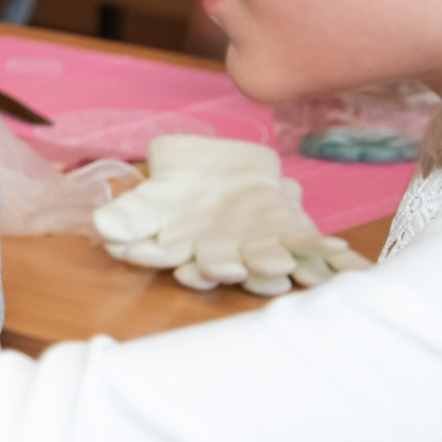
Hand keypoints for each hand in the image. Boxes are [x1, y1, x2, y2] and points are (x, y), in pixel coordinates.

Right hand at [93, 136, 369, 294]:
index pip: (183, 265)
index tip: (177, 260)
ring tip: (280, 265)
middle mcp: (228, 262)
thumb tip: (103, 229)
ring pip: (270, 263)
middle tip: (236, 266)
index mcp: (189, 258)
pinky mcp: (293, 237)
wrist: (218, 172)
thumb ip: (129, 216)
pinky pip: (311, 249)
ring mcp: (263, 252)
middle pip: (230, 269)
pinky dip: (327, 254)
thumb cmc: (177, 193)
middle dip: (234, 269)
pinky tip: (338, 252)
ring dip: (276, 266)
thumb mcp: (149, 198)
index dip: (183, 264)